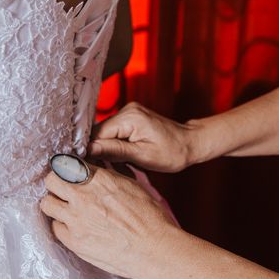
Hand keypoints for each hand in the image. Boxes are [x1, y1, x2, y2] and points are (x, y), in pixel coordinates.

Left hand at [41, 164, 178, 278]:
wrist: (153, 249)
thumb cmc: (149, 216)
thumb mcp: (130, 184)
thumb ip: (106, 176)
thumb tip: (94, 170)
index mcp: (97, 178)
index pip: (66, 164)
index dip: (66, 169)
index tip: (68, 173)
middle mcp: (82, 195)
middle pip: (51, 180)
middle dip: (56, 183)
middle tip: (63, 190)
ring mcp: (75, 219)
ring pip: (47, 204)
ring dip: (55, 204)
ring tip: (66, 209)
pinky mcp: (73, 240)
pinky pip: (55, 228)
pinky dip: (63, 226)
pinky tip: (74, 228)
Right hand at [88, 102, 202, 172]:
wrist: (190, 143)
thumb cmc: (172, 152)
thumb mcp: (142, 156)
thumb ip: (113, 151)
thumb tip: (88, 150)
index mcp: (129, 117)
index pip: (97, 134)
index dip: (90, 151)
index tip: (90, 167)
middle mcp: (127, 110)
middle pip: (99, 133)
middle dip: (100, 152)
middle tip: (112, 168)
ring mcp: (128, 112)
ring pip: (105, 134)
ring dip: (108, 151)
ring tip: (123, 164)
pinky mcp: (130, 118)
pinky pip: (114, 133)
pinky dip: (115, 147)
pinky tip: (125, 157)